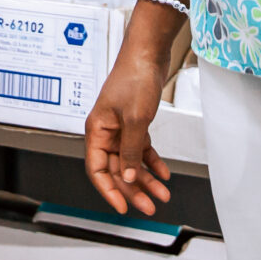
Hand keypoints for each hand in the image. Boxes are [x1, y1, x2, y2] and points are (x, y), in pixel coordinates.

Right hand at [86, 11, 188, 215]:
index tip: (122, 207)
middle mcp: (106, 131)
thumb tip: (128, 177)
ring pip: (131, 161)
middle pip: (116, 169)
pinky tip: (163, 173)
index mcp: (97, 129)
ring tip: (162, 194)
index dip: (109, 190)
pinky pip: (141, 149)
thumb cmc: (135, 77)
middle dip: (133, 189)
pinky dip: (152, 162)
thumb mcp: (135, 119)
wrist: (149, 52)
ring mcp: (121, 127)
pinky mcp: (135, 122)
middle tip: (149, 206)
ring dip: (146, 179)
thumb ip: (131, 151)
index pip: (96, 169)